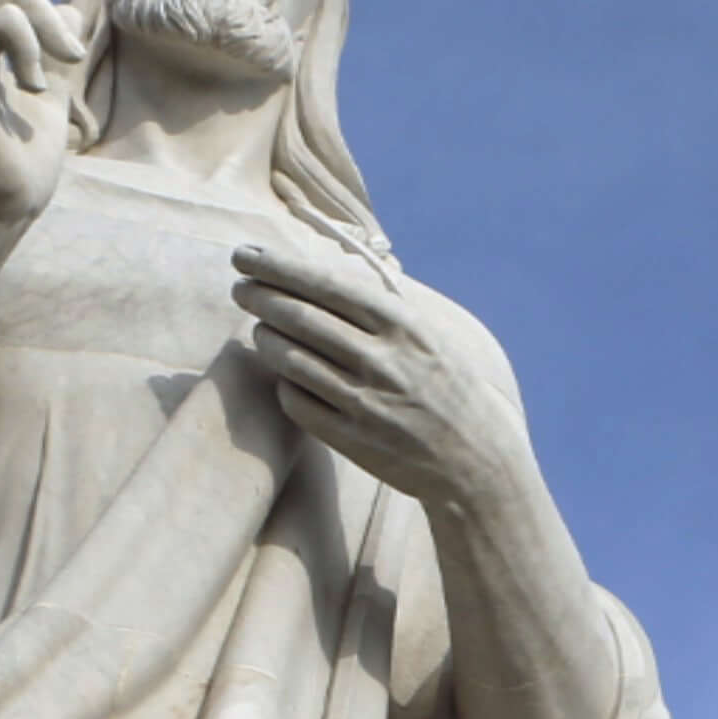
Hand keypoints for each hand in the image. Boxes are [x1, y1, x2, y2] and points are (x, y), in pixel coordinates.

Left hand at [230, 242, 530, 516]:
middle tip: (240, 288)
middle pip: (300, 316)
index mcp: (403, 326)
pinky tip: (285, 375)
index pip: (325, 284)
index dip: (279, 267)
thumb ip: (383, 309)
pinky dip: (284, 384)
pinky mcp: (353, 439)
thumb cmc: (451, 391)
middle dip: (260, 296)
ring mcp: (365, 402)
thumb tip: (325, 275)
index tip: (247, 256)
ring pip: (291, 359)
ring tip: (260, 329)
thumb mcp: (430, 338)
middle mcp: (382, 360)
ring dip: (265, 338)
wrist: (478, 463)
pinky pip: (298, 402)